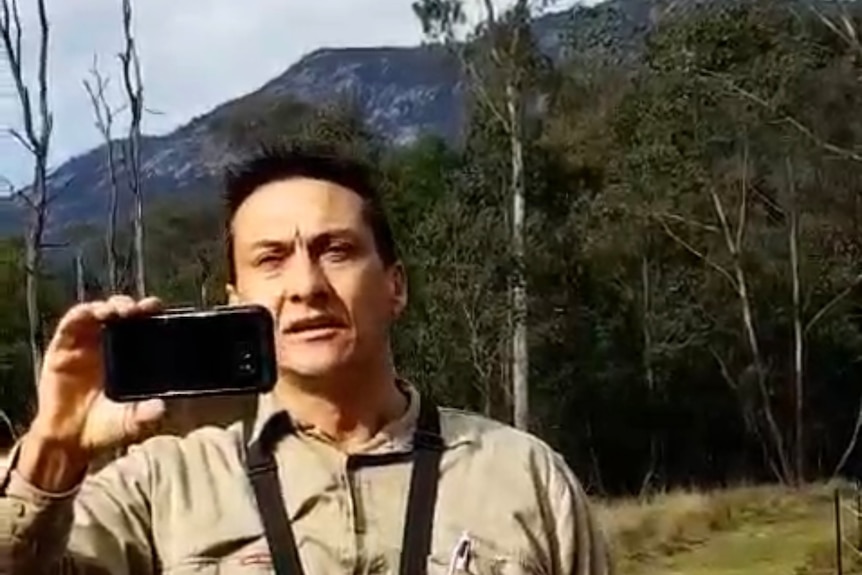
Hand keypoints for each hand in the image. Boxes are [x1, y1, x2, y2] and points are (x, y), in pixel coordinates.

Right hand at [29, 295, 166, 458]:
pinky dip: (82, 313)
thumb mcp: (130, 422)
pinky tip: (93, 312)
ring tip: (121, 310)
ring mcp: (84, 345)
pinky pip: (71, 323)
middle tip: (144, 308)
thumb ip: (145, 415)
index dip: (151, 314)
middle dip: (133, 305)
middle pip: (122, 314)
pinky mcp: (62, 349)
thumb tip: (161, 409)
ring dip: (110, 305)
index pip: (143, 326)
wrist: (70, 442)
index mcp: (129, 357)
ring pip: (98, 313)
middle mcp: (108, 346)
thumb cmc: (105, 428)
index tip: (159, 308)